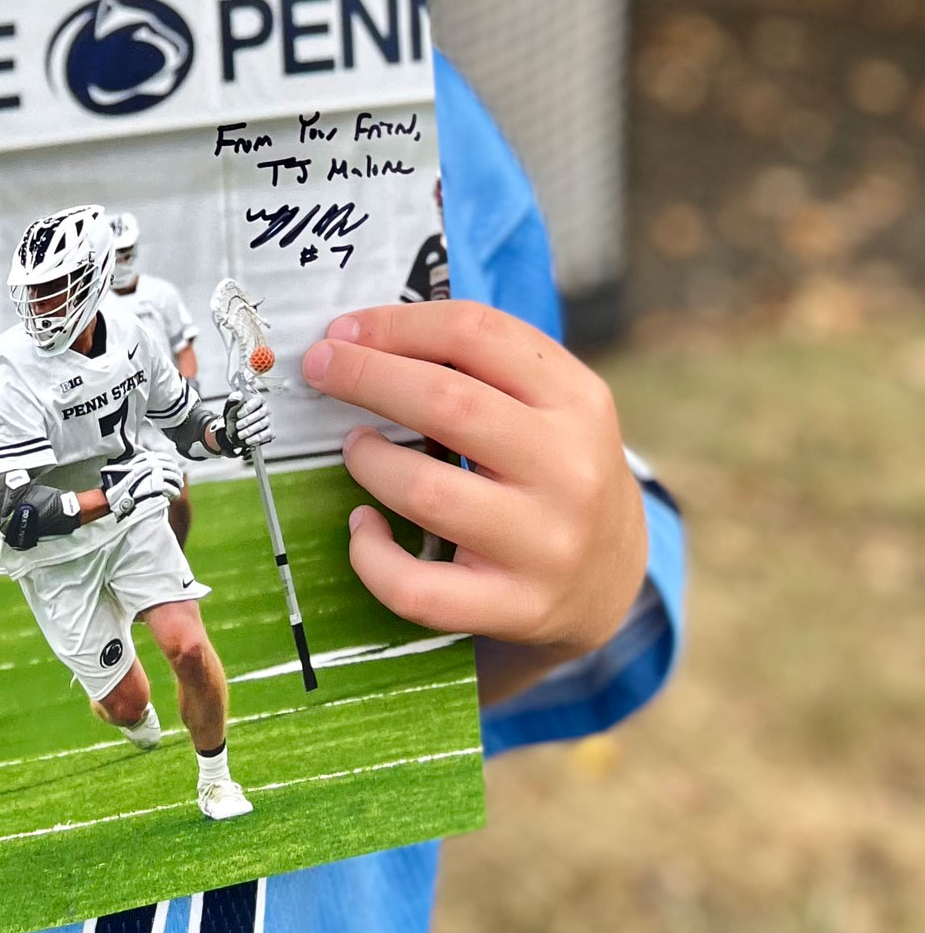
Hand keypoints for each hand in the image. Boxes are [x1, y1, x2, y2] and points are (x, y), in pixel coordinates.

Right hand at [102, 450, 181, 519]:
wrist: (121, 499)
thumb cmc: (123, 487)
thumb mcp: (129, 472)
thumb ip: (138, 466)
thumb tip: (147, 464)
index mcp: (144, 459)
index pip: (161, 456)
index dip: (169, 460)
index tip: (172, 463)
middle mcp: (151, 464)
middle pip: (170, 466)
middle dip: (176, 471)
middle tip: (178, 476)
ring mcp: (155, 475)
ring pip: (173, 476)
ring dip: (178, 482)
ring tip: (179, 486)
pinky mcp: (159, 486)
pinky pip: (171, 488)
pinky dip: (175, 492)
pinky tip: (175, 495)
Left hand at [220, 390, 272, 451]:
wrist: (235, 431)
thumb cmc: (235, 417)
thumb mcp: (231, 408)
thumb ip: (233, 400)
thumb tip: (238, 395)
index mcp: (257, 399)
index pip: (256, 401)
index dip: (247, 409)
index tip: (238, 415)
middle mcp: (265, 408)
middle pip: (260, 413)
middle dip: (246, 421)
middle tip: (238, 426)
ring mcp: (268, 420)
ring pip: (261, 425)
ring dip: (248, 431)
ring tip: (240, 434)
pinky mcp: (270, 432)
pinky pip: (264, 436)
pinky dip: (254, 439)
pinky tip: (247, 440)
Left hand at [303, 302, 645, 670]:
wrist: (612, 577)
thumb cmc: (552, 466)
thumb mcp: (549, 402)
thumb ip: (479, 363)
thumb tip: (360, 337)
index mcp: (577, 400)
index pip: (476, 334)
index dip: (396, 325)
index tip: (343, 330)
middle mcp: (569, 470)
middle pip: (447, 403)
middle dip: (365, 376)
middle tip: (320, 368)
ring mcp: (545, 545)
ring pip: (425, 492)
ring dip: (367, 460)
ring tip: (356, 448)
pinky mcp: (516, 608)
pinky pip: (416, 588)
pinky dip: (370, 554)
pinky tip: (362, 526)